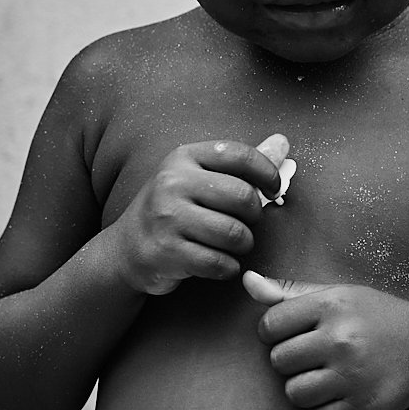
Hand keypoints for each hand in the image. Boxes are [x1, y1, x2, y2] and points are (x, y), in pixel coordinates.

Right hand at [109, 140, 282, 294]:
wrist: (126, 248)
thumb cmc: (172, 209)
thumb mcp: (198, 177)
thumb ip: (240, 164)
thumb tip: (283, 142)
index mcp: (185, 157)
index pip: (240, 155)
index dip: (267, 174)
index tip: (274, 191)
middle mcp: (173, 182)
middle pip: (243, 197)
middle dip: (254, 216)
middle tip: (246, 224)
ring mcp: (167, 217)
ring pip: (234, 233)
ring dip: (243, 245)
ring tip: (234, 245)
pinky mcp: (166, 251)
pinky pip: (218, 262)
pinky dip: (228, 267)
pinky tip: (221, 264)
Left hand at [243, 272, 408, 409]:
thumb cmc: (373, 317)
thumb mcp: (337, 295)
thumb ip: (289, 292)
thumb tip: (246, 280)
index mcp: (332, 305)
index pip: (270, 325)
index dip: (274, 332)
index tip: (292, 334)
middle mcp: (341, 339)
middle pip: (279, 361)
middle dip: (291, 361)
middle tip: (314, 356)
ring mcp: (353, 376)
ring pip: (295, 394)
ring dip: (305, 389)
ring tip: (326, 377)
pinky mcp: (364, 408)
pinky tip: (340, 395)